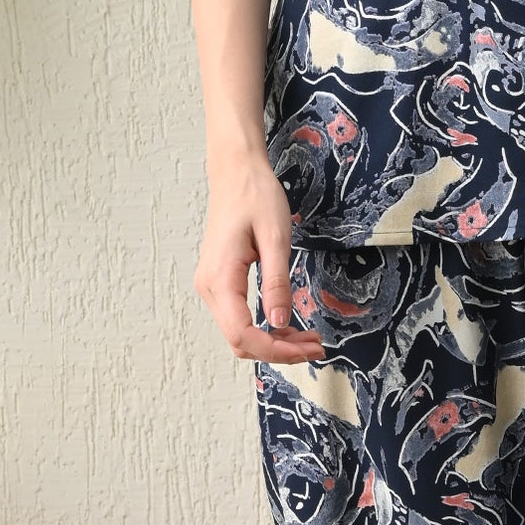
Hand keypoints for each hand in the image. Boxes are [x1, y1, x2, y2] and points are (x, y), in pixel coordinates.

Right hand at [195, 155, 325, 361]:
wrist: (236, 173)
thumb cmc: (256, 197)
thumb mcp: (275, 238)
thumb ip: (276, 282)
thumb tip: (278, 322)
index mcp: (220, 278)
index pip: (242, 334)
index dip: (276, 350)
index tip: (308, 349)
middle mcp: (209, 288)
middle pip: (239, 341)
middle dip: (278, 350)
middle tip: (315, 346)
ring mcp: (211, 286)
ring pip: (239, 333)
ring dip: (272, 342)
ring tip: (307, 338)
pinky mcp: (219, 283)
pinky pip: (239, 318)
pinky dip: (264, 328)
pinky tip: (288, 324)